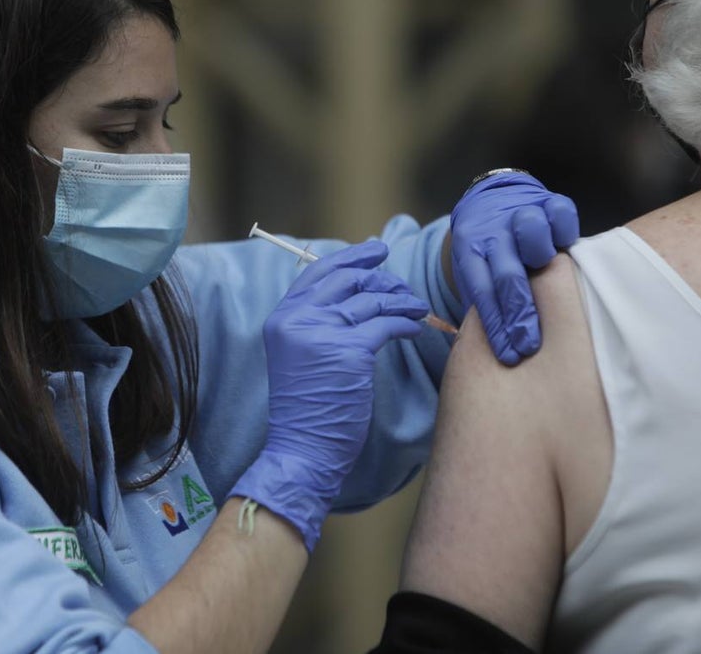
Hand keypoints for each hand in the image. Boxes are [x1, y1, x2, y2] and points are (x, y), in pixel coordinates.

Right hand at [230, 240, 428, 551]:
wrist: (303, 449)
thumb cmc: (308, 409)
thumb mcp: (300, 357)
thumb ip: (316, 323)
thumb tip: (356, 291)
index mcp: (282, 318)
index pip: (318, 271)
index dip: (351, 257)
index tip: (376, 250)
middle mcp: (298, 319)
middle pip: (348, 278)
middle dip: (382, 277)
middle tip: (403, 286)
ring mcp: (322, 332)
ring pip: (372, 299)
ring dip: (401, 300)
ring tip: (418, 308)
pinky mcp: (349, 350)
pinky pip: (386, 323)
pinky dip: (405, 323)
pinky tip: (414, 328)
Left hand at [450, 170, 578, 364]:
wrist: (490, 201)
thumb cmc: (487, 250)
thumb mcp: (475, 268)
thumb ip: (486, 297)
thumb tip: (502, 346)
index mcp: (470, 248)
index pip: (482, 291)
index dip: (496, 326)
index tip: (509, 355)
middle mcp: (493, 230)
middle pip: (507, 273)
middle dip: (519, 314)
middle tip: (530, 345)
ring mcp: (520, 212)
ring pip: (531, 232)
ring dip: (540, 259)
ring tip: (552, 284)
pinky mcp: (547, 200)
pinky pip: (560, 213)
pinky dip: (564, 231)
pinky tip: (566, 249)